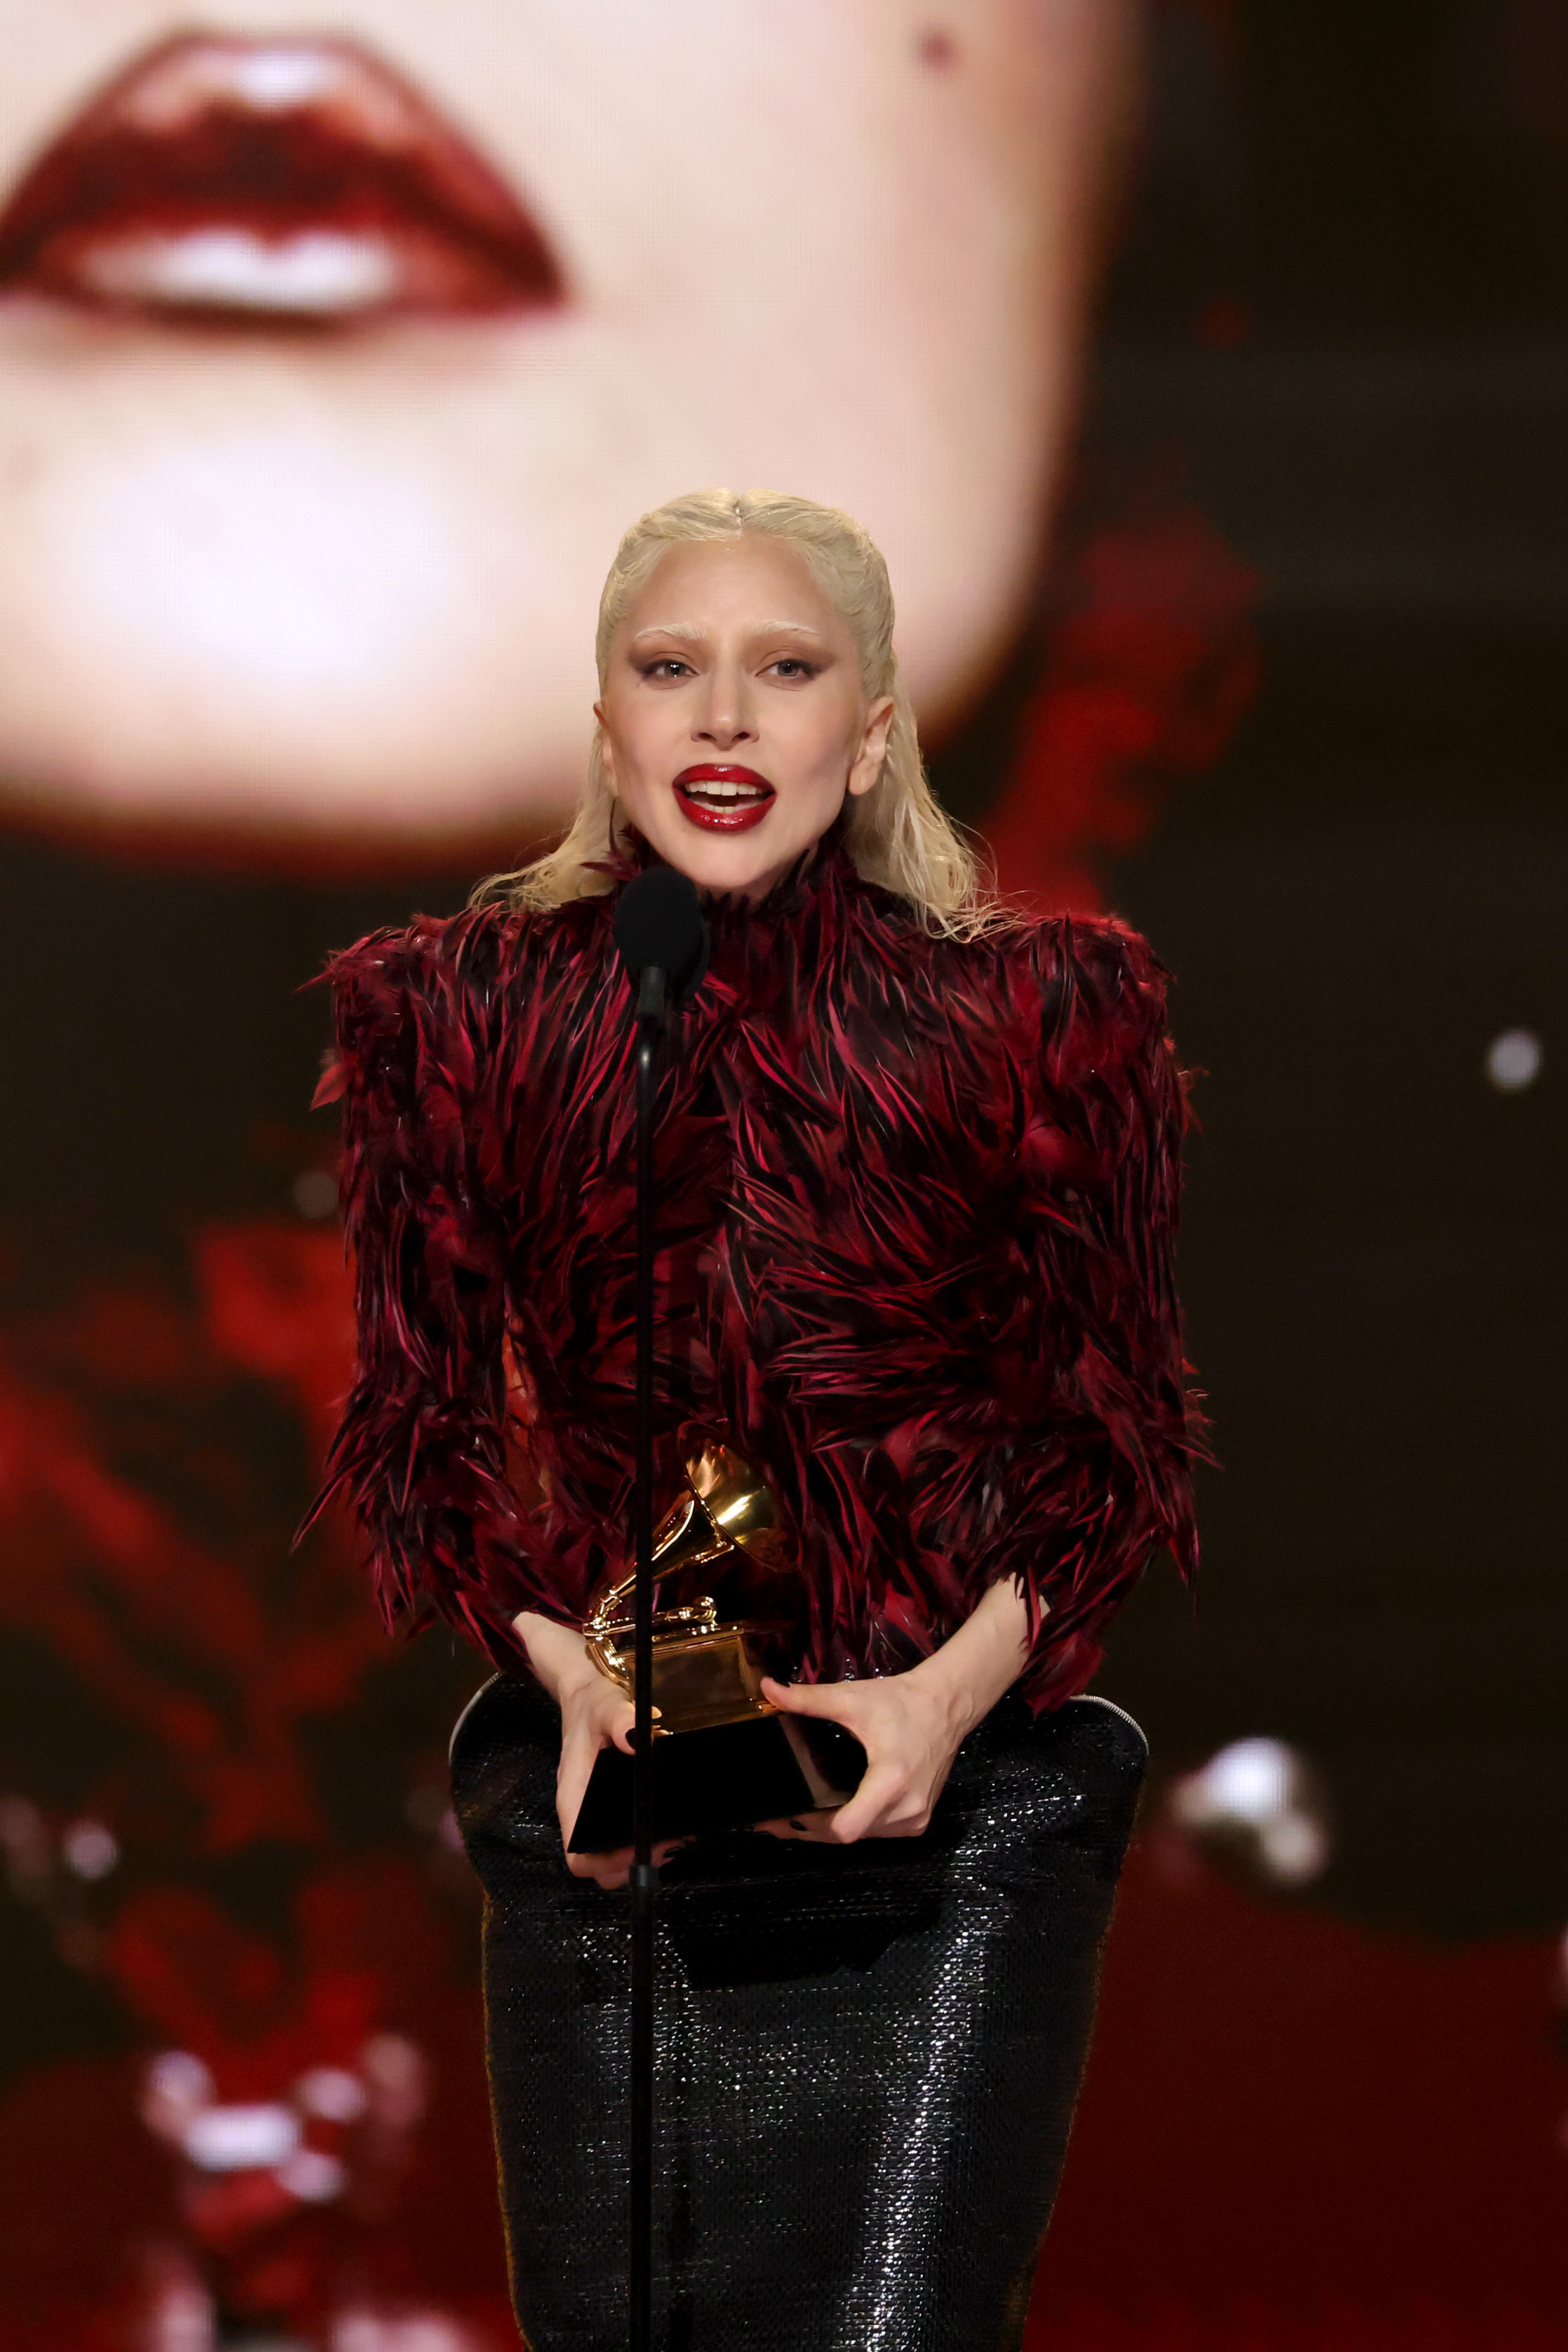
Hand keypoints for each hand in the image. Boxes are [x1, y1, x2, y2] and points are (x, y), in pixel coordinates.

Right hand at [513, 1609, 687, 1889]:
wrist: (582, 1692)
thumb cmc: (593, 1702)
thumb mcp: (607, 1704)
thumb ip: (620, 1719)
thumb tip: (639, 1739)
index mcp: (574, 1795)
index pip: (577, 1853)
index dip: (608, 1862)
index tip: (641, 1848)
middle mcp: (578, 1809)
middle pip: (595, 1865)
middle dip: (628, 1865)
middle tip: (666, 1844)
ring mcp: (589, 1809)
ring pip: (606, 1857)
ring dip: (635, 1858)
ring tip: (670, 1838)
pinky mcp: (601, 1804)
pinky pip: (614, 1837)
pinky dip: (637, 1841)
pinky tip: (665, 1824)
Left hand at [754, 1578, 1034, 1846]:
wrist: (946, 1705)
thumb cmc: (900, 1702)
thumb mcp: (851, 1698)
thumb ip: (807, 1699)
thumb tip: (766, 1689)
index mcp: (890, 1781)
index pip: (846, 1827)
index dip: (811, 1826)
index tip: (782, 1815)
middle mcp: (906, 1809)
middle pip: (848, 1835)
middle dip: (811, 1829)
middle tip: (776, 1818)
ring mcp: (915, 1819)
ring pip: (863, 1837)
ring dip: (833, 1829)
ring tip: (799, 1814)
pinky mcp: (919, 1820)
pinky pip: (879, 1832)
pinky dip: (856, 1825)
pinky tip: (835, 1812)